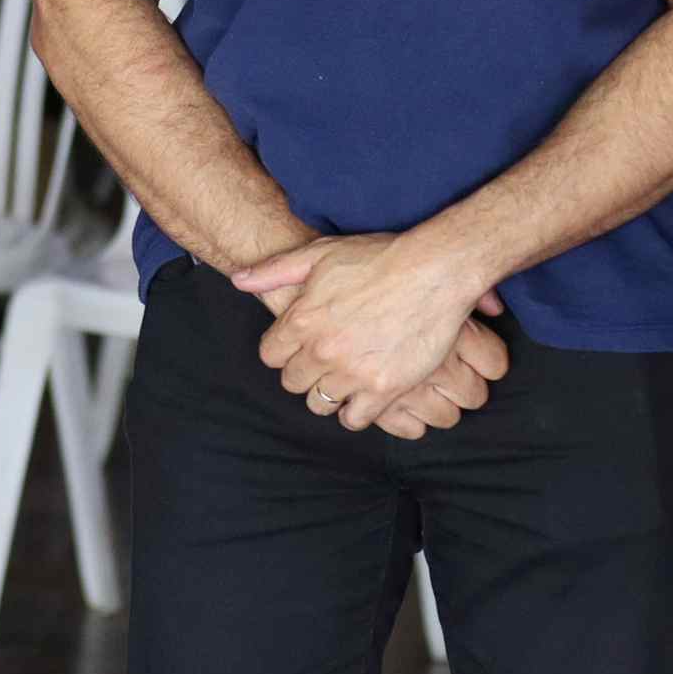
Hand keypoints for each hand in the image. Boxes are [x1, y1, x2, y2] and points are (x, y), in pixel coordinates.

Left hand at [244, 233, 496, 432]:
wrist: (433, 271)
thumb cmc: (378, 257)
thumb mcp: (320, 253)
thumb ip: (275, 271)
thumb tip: (239, 280)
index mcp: (301, 320)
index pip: (270, 356)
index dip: (283, 350)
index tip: (298, 346)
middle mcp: (321, 351)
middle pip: (292, 382)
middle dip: (303, 372)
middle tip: (323, 362)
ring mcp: (352, 373)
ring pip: (319, 404)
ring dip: (327, 393)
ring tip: (342, 378)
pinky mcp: (383, 389)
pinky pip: (354, 420)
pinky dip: (354, 412)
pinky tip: (362, 396)